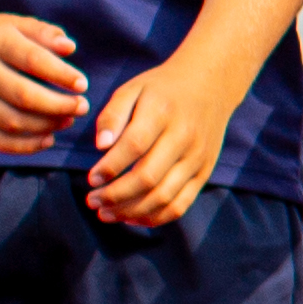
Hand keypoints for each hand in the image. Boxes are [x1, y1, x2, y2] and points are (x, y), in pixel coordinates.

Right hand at [0, 11, 88, 156]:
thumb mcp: (12, 24)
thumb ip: (43, 33)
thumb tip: (70, 48)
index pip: (35, 61)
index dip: (63, 76)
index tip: (82, 85)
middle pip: (25, 97)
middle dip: (60, 106)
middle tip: (82, 106)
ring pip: (13, 122)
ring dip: (47, 126)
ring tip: (68, 120)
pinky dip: (25, 146)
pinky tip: (48, 139)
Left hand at [79, 58, 245, 228]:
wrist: (211, 85)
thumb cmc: (162, 89)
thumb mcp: (133, 89)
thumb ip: (113, 115)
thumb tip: (101, 146)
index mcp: (163, 112)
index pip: (135, 146)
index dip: (110, 167)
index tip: (91, 178)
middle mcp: (184, 137)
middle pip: (148, 177)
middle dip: (114, 195)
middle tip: (91, 200)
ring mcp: (197, 158)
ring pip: (163, 196)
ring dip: (130, 211)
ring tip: (105, 213)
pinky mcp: (204, 173)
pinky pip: (181, 204)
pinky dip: (155, 218)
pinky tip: (131, 217)